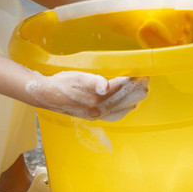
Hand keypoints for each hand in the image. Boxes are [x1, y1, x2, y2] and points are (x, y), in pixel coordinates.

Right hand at [27, 71, 148, 121]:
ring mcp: (95, 114)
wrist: (46, 95)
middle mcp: (98, 110)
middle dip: (136, 92)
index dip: (132, 82)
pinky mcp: (92, 115)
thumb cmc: (61, 83)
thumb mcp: (76, 77)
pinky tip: (128, 107)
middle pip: (123, 101)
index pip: (120, 90)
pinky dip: (123, 111)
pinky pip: (113, 115)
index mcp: (95, 99)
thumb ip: (93, 81)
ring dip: (132, 101)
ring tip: (142, 93)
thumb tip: (107, 85)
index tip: (142, 75)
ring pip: (120, 109)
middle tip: (146, 82)